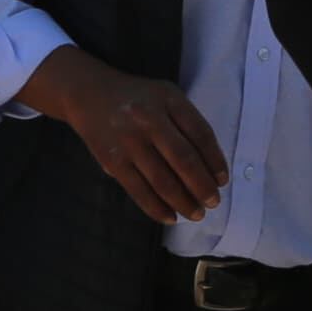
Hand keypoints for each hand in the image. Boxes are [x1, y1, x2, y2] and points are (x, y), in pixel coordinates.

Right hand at [21, 49, 227, 224]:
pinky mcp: (112, 160)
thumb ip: (186, 123)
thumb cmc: (137, 99)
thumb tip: (210, 168)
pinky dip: (157, 208)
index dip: (215, 160)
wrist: (89, 93)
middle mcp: (149, 118)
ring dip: (183, 202)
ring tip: (196, 214)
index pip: (200, 134)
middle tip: (213, 202)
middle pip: (184, 159)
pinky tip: (170, 217)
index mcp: (168, 99)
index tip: (222, 180)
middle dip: (202, 186)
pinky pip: (139, 190)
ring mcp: (129, 140)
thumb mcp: (165, 96)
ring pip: (162, 180)